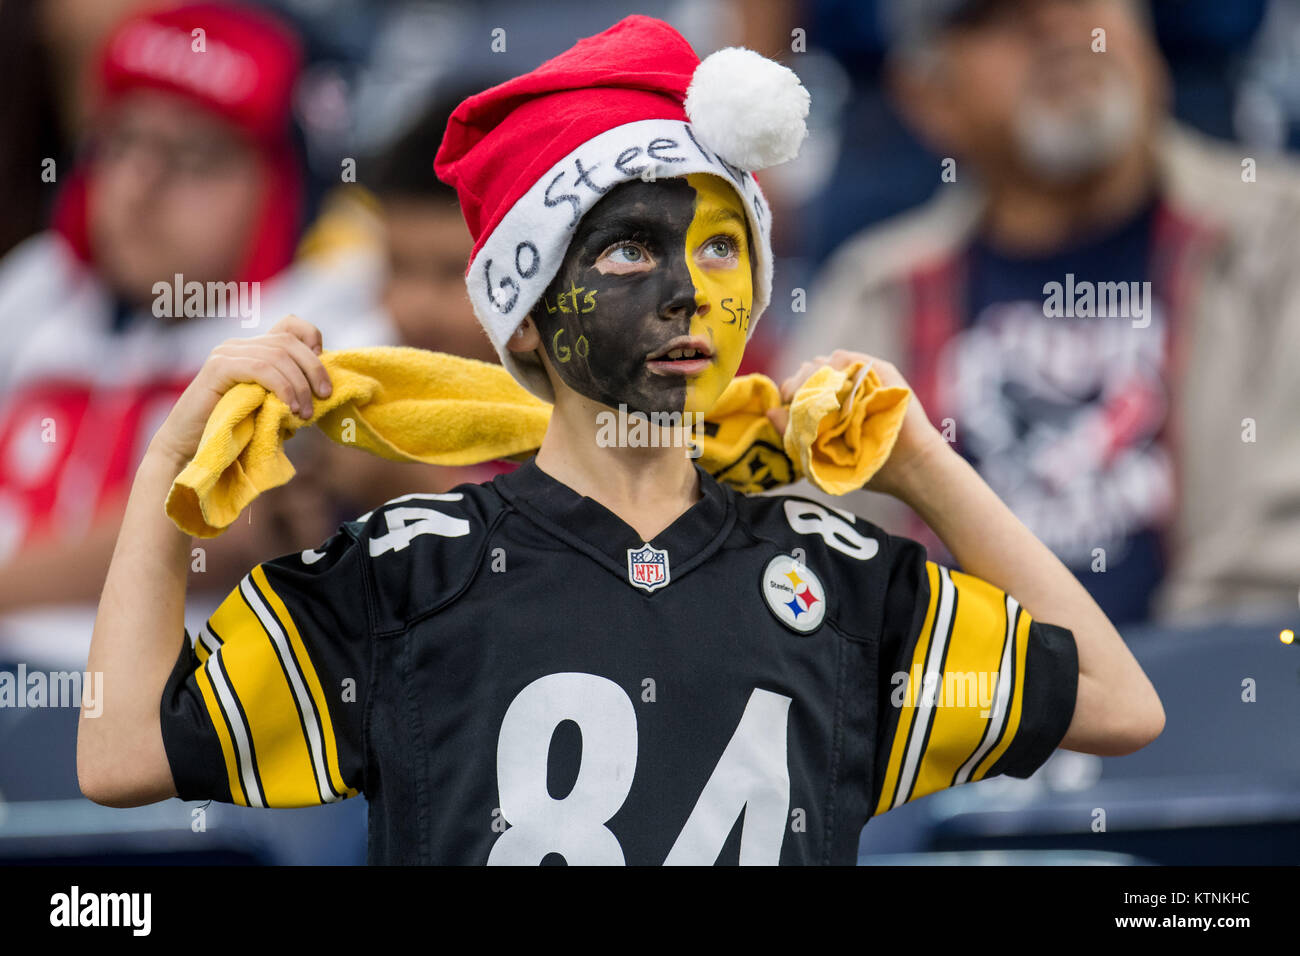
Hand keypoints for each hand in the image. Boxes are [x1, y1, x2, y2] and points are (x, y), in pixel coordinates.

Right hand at [149, 315, 333, 466]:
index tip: (323, 367)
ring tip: (305, 412)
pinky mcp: (218, 367)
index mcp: (254, 350)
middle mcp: (240, 345)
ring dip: (299, 385)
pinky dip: (282, 386)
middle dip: (314, 369)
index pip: (289, 325)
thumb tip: (325, 387)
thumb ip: (292, 391)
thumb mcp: (271, 406)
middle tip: (325, 396)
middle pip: (289, 341)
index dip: (312, 337)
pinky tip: (290, 407)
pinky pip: (260, 368)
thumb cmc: (233, 432)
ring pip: (278, 355)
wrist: (191, 448)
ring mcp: (227, 353)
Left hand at [766, 349, 950, 499]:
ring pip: (826, 360)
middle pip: (809, 368)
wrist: (907, 466)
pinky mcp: (880, 371)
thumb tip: (769, 411)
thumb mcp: (823, 453)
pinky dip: (835, 367)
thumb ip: (794, 433)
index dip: (790, 391)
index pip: (801, 383)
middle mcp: (846, 386)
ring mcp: (863, 376)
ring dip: (814, 375)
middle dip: (799, 382)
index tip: (786, 404)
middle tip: (796, 399)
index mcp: (833, 403)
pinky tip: (832, 386)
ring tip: (815, 397)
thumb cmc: (868, 464)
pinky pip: (848, 357)